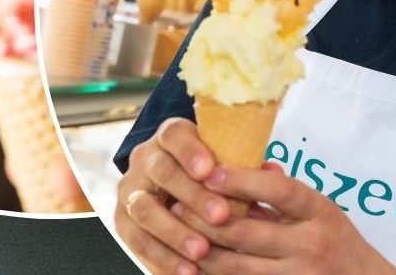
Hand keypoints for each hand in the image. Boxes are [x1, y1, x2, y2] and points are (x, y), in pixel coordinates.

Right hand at [115, 118, 234, 274]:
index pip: (175, 134)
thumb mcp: (221, 157)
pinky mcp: (122, 220)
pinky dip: (161, 257)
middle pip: (163, 172)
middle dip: (193, 196)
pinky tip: (186, 270)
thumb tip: (274, 173)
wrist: (172, 181)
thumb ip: (242, 164)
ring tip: (203, 251)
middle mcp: (145, 157)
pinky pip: (136, 241)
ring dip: (175, 232)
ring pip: (145, 209)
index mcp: (170, 134)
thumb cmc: (207, 167)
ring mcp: (130, 189)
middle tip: (221, 216)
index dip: (190, 151)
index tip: (210, 170)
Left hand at [171, 162, 395, 274]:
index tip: (210, 171)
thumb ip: (284, 192)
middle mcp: (309, 246)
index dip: (241, 180)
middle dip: (206, 218)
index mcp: (319, 212)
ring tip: (177, 233)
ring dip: (202, 251)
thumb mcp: (321, 208)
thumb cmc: (338, 240)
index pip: (278, 190)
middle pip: (246, 232)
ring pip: (236, 267)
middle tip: (177, 203)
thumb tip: (247, 167)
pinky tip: (194, 265)